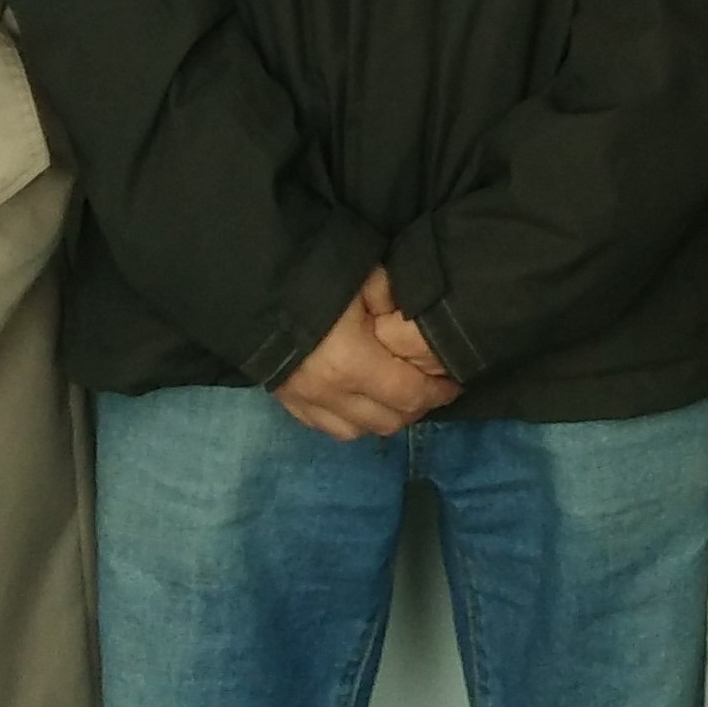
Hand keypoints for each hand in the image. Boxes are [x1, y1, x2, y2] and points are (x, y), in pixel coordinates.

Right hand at [272, 268, 458, 441]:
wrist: (251, 286)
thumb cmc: (312, 276)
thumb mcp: (364, 274)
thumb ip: (396, 295)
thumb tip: (419, 311)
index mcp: (352, 362)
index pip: (409, 393)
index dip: (438, 393)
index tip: (455, 384)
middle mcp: (330, 393)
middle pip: (388, 420)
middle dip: (417, 408)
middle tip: (432, 389)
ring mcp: (305, 403)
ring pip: (359, 432)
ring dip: (385, 418)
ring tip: (400, 397)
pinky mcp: (288, 404)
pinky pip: (329, 429)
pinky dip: (353, 422)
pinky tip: (364, 404)